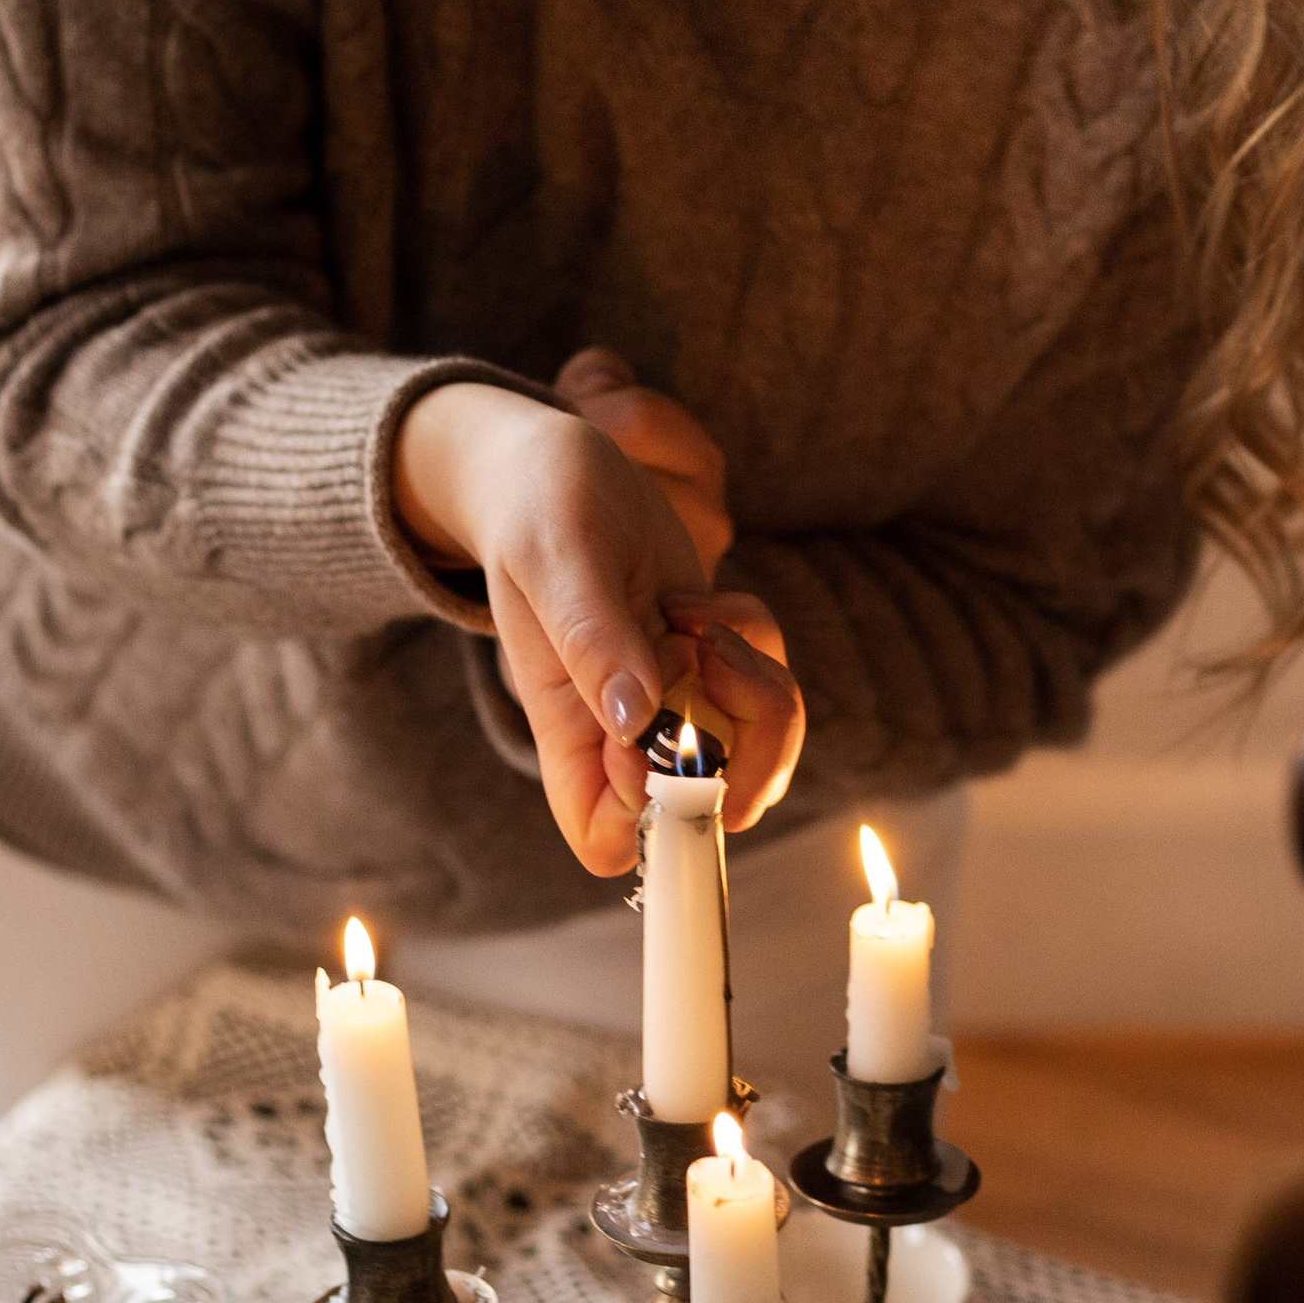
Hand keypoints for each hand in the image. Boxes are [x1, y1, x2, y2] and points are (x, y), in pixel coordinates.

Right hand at [392, 380, 801, 870]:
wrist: (554, 465)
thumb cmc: (535, 509)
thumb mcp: (554, 557)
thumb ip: (593, 637)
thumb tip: (636, 723)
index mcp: (569, 732)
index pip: (609, 837)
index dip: (656, 813)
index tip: (667, 739)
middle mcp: (628, 733)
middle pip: (716, 805)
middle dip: (744, 739)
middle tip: (701, 654)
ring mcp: (676, 699)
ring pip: (759, 743)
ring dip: (753, 680)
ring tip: (692, 617)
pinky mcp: (709, 661)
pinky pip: (768, 679)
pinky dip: (753, 639)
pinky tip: (697, 602)